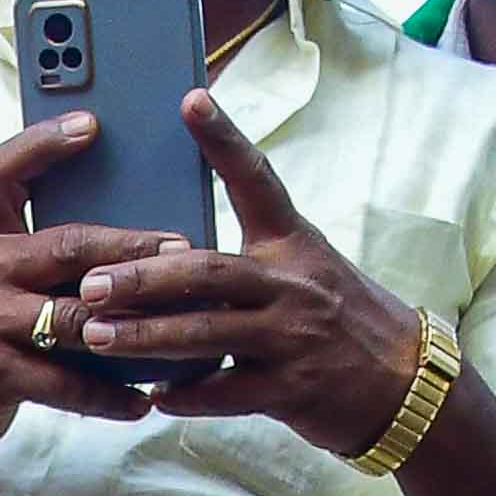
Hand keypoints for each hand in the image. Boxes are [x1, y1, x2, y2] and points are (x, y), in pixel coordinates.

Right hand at [0, 112, 179, 455]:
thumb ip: (43, 256)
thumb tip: (128, 246)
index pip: (2, 170)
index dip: (44, 142)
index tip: (92, 124)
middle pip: (67, 244)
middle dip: (131, 246)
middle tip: (183, 249)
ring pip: (75, 317)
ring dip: (134, 324)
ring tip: (181, 328)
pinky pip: (65, 384)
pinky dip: (108, 396)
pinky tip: (142, 400)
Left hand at [77, 96, 431, 457]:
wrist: (405, 383)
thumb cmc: (342, 319)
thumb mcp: (307, 270)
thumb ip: (249, 259)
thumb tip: (171, 252)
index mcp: (293, 243)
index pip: (257, 180)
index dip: (225, 139)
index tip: (191, 99)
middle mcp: (293, 284)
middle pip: (207, 270)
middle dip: (143, 276)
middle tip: (90, 281)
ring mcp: (293, 338)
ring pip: (207, 332)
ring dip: (146, 335)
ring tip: (96, 334)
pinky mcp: (293, 389)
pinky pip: (228, 392)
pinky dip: (187, 394)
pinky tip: (152, 395)